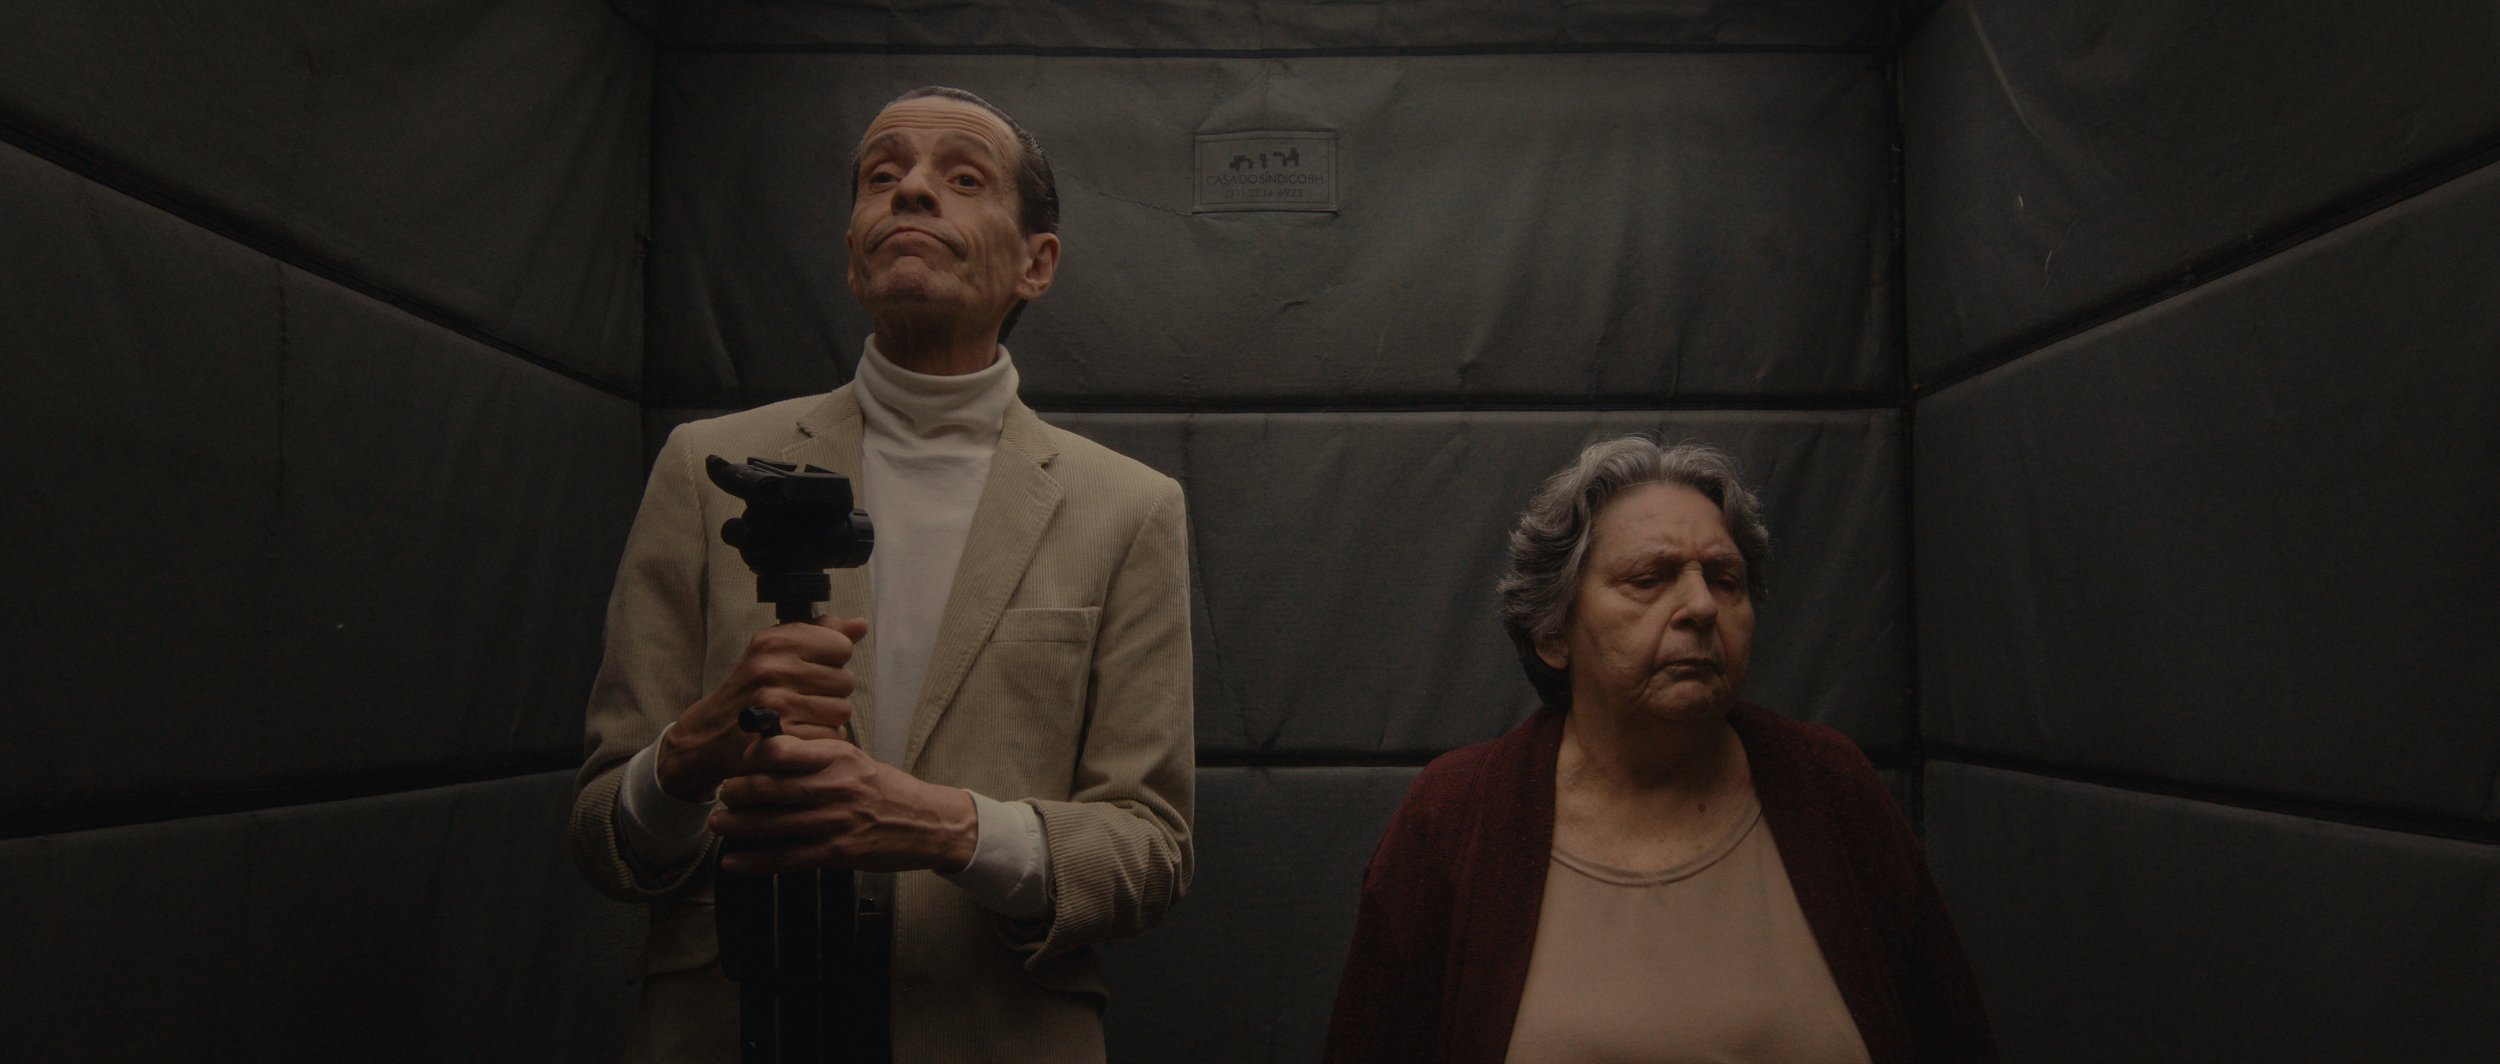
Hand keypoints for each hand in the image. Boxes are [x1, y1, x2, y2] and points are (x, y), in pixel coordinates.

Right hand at [657, 615, 868, 800]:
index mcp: (774, 640)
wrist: (709, 735)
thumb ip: (821, 635)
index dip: (832, 660)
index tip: (810, 670)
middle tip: (801, 699)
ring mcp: (776, 703)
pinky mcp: (782, 737)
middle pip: (845, 680)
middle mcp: (773, 667)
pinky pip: (832, 736)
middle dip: (831, 693)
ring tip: (800, 717)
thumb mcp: (777, 652)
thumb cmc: (752, 690)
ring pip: (842, 710)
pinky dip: (822, 741)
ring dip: (828, 718)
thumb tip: (860, 625)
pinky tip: (799, 736)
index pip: (841, 645)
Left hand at [708, 735, 979, 873]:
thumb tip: (772, 750)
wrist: (929, 825)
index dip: (751, 755)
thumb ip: (818, 756)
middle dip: (736, 792)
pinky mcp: (837, 853)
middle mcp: (834, 787)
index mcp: (838, 757)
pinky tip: (732, 863)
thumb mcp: (856, 761)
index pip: (782, 750)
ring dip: (736, 826)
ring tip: (718, 824)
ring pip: (771, 824)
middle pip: (769, 787)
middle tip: (722, 794)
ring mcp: (835, 822)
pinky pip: (785, 858)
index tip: (738, 760)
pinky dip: (754, 862)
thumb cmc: (888, 791)